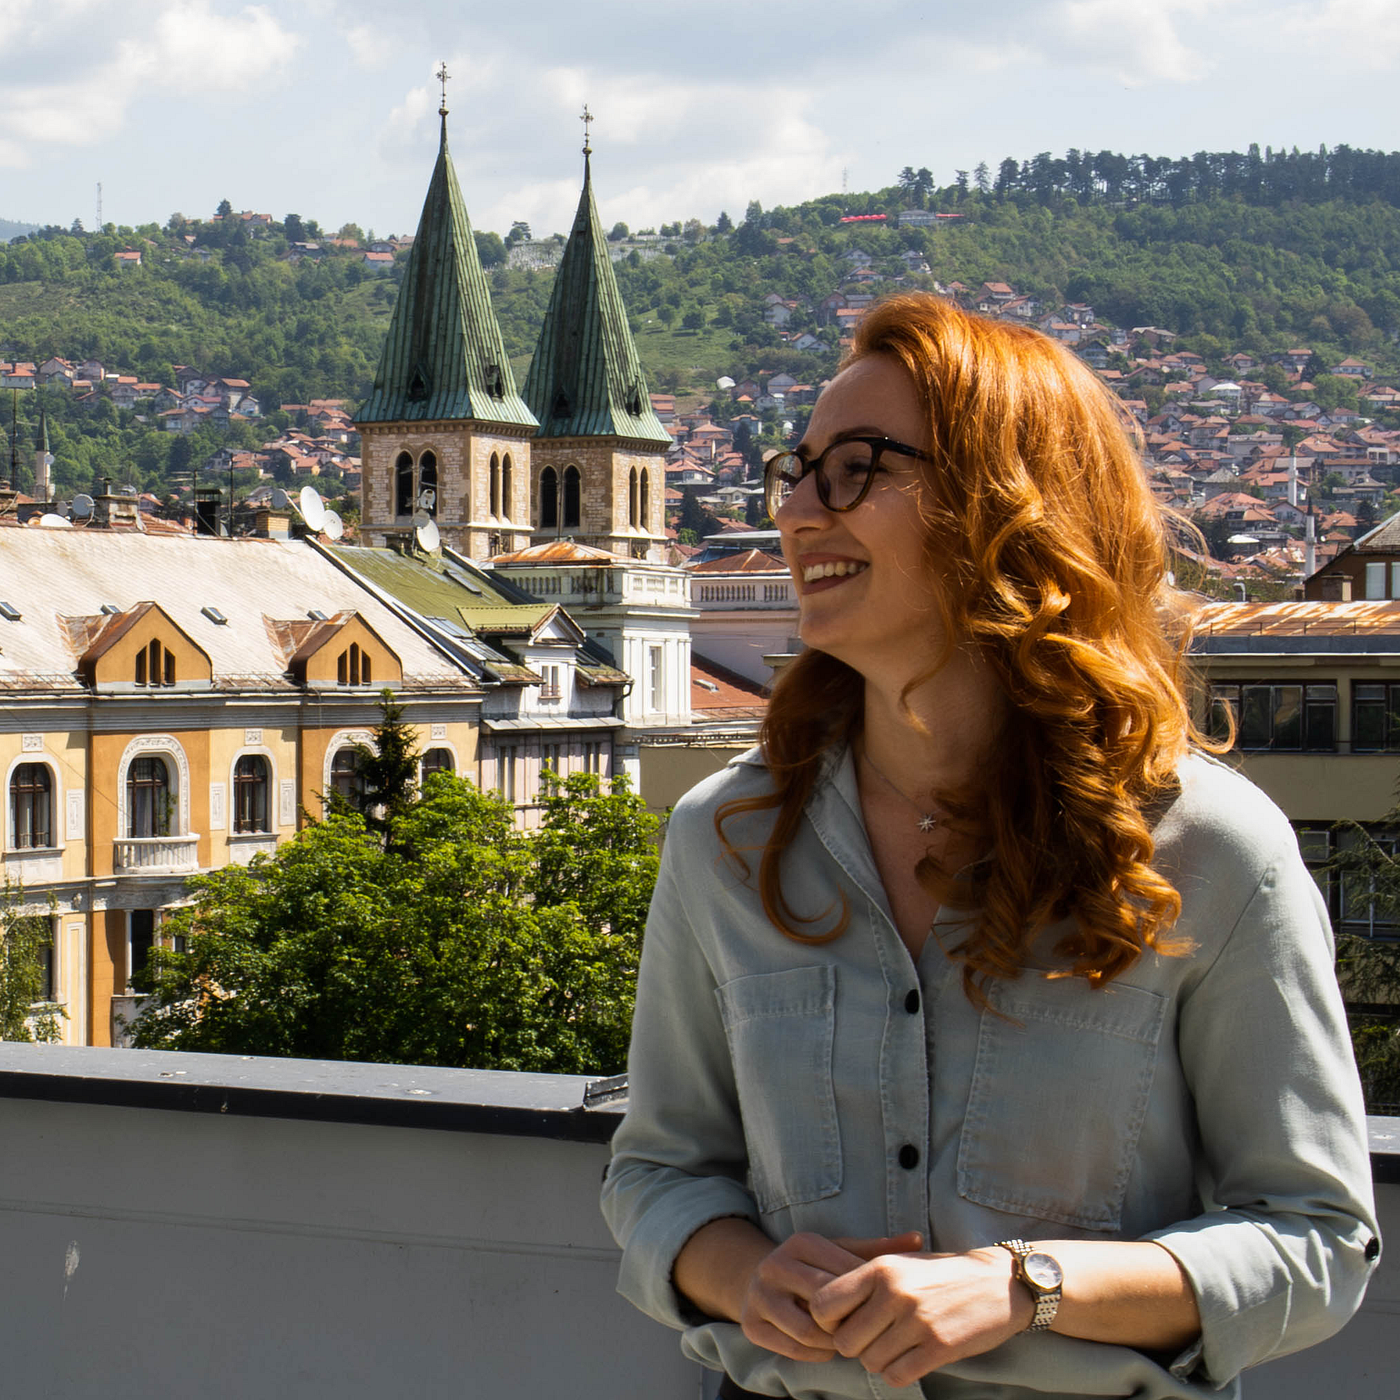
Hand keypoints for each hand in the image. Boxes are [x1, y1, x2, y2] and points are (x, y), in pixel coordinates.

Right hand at [739, 1231, 924, 1362]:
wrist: (761, 1281)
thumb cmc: (814, 1268)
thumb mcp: (841, 1252)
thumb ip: (877, 1249)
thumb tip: (918, 1239)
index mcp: (801, 1242)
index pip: (843, 1274)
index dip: (865, 1296)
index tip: (879, 1307)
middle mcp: (775, 1264)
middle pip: (825, 1302)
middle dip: (849, 1320)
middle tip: (865, 1329)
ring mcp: (760, 1295)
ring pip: (808, 1329)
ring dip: (833, 1341)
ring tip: (847, 1338)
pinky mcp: (751, 1324)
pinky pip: (793, 1348)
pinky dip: (816, 1353)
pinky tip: (827, 1347)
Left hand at [808, 1246, 1030, 1387]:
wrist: (998, 1283)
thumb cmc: (940, 1272)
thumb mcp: (900, 1262)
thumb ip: (863, 1281)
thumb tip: (823, 1312)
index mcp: (880, 1268)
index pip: (823, 1304)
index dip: (828, 1321)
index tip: (844, 1322)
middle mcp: (894, 1293)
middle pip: (845, 1341)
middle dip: (856, 1345)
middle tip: (874, 1338)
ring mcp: (917, 1321)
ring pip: (870, 1362)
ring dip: (880, 1359)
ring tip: (898, 1344)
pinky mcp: (938, 1347)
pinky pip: (896, 1375)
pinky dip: (898, 1372)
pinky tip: (912, 1357)